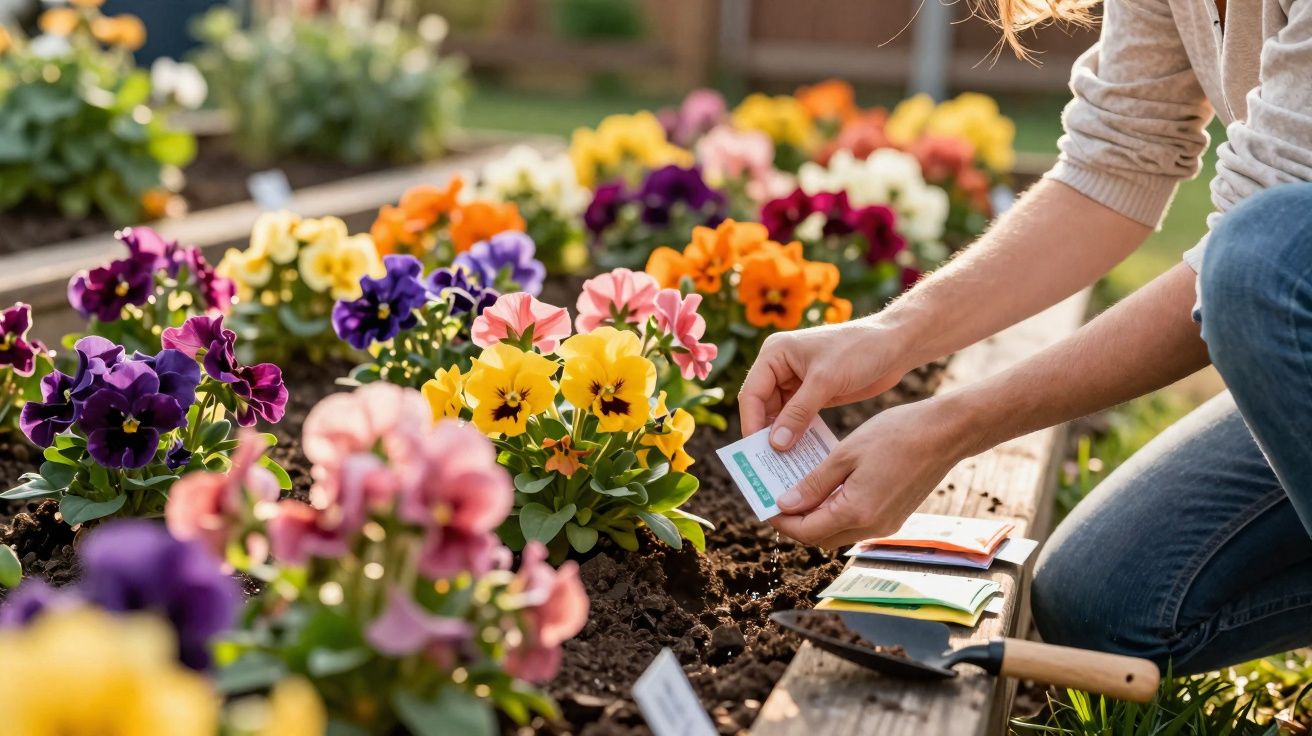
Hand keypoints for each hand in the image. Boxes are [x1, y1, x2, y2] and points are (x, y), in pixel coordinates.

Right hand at [739, 319, 911, 450]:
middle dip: (766, 433)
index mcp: (775, 353)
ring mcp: (797, 382)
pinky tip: (802, 454)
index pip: (752, 393)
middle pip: (763, 407)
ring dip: (783, 437)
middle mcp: (780, 367)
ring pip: (780, 416)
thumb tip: (775, 444)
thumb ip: (798, 413)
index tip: (756, 450)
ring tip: (784, 465)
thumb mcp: (825, 381)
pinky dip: (799, 435)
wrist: (895, 345)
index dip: (752, 422)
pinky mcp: (814, 394)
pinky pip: (799, 419)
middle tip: (768, 464)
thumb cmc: (858, 350)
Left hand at [769, 397, 974, 548]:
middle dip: (796, 521)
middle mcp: (872, 527)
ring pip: (838, 532)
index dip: (781, 521)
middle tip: (778, 495)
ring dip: (816, 516)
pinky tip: (829, 486)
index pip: (806, 531)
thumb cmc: (897, 435)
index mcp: (857, 512)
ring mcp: (886, 525)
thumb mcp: (846, 454)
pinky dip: (837, 510)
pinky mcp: (894, 517)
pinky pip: (856, 523)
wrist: (945, 433)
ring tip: (800, 488)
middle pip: (820, 538)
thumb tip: (786, 504)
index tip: (765, 503)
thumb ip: (814, 483)